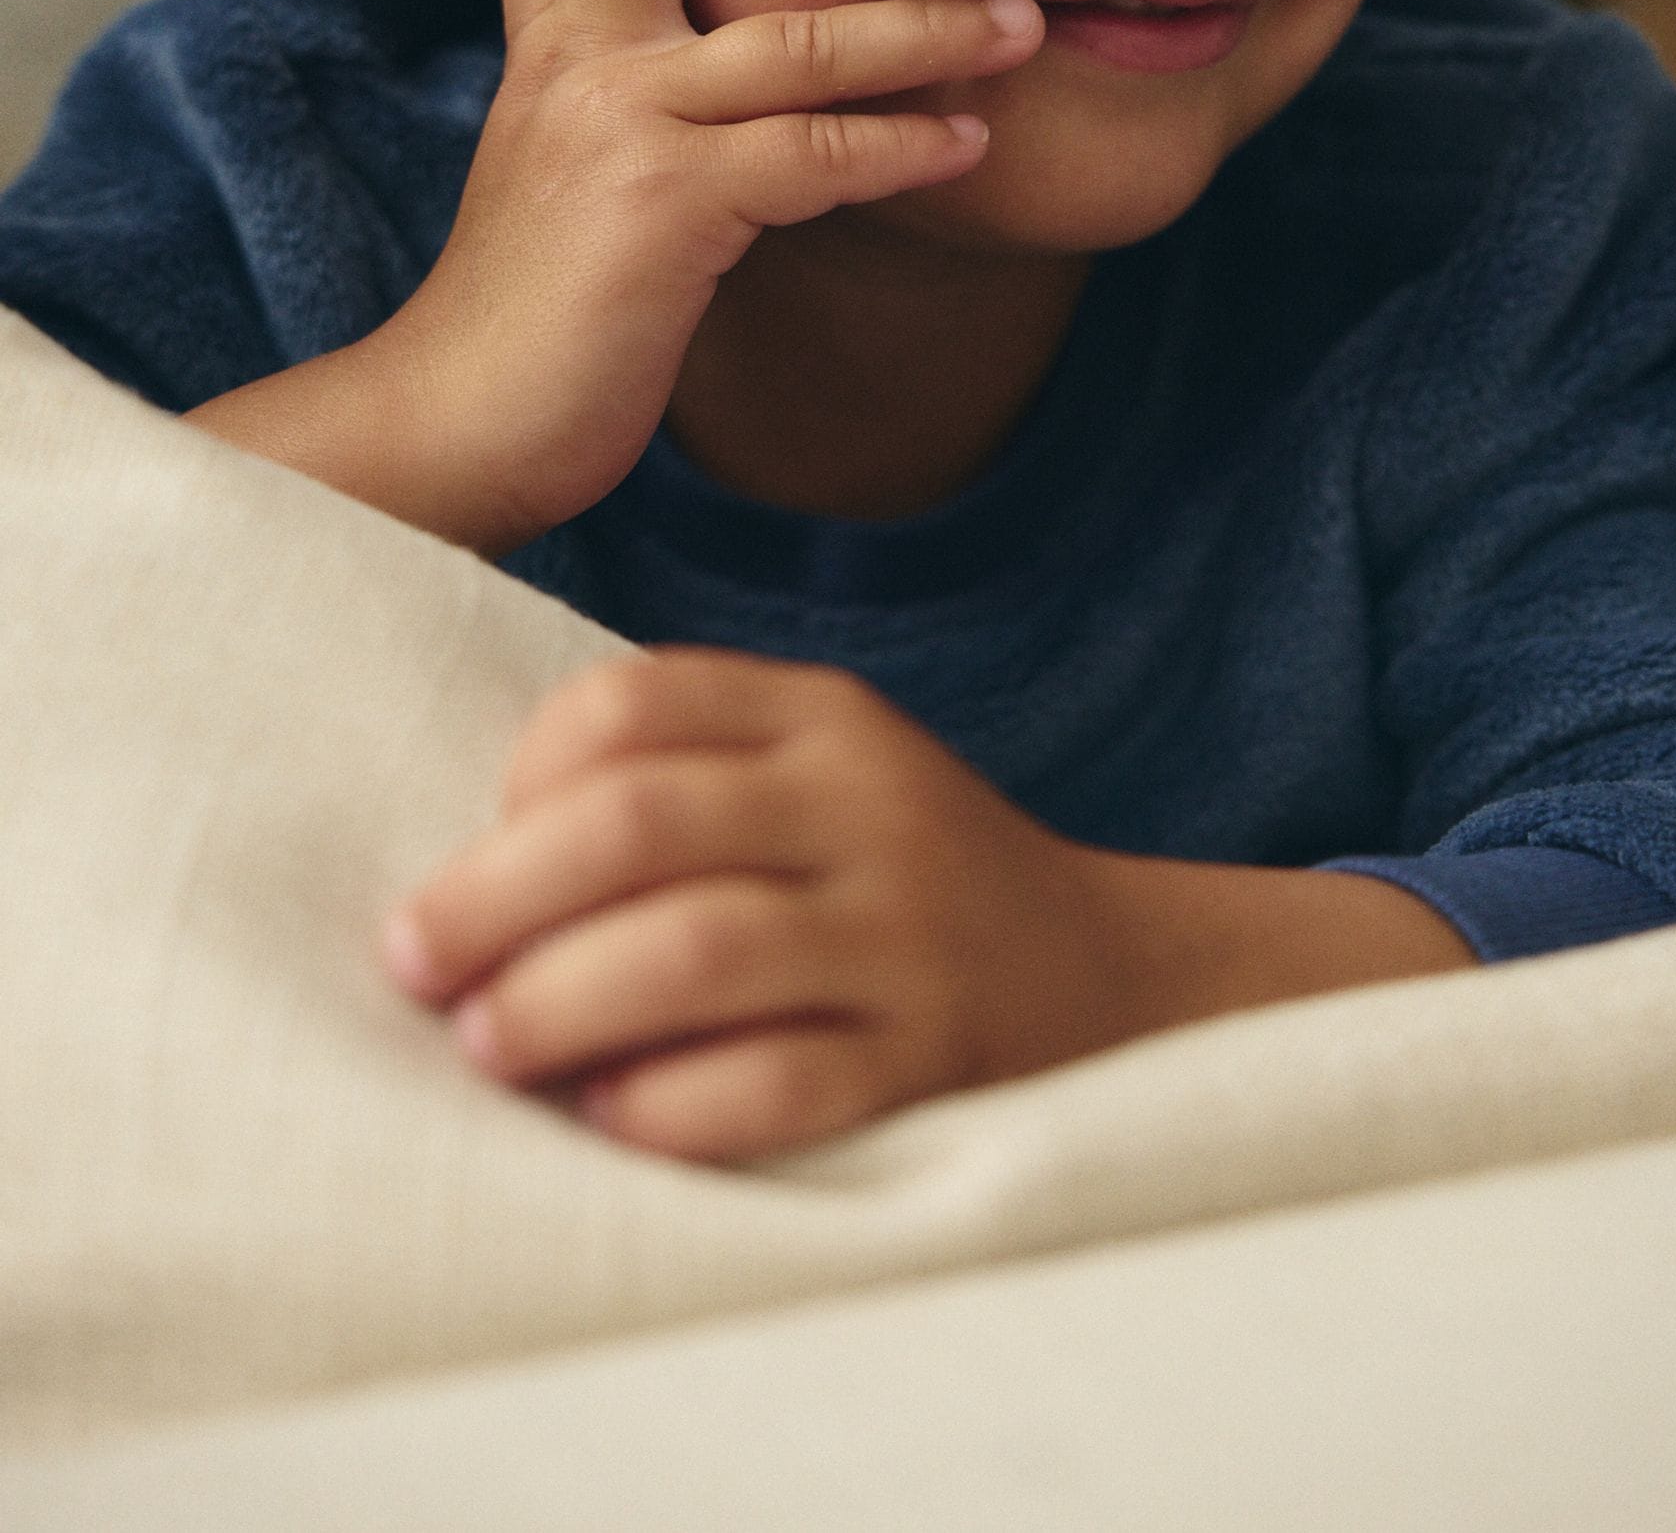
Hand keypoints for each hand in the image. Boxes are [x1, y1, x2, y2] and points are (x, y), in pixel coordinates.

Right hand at [254, 0, 1041, 550]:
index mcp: (560, 39)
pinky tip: (968, 144)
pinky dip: (898, 147)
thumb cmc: (533, 294)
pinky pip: (809, 160)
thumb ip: (562, 24)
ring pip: (789, 43)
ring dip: (918, 25)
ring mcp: (619, 127)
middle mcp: (580, 58)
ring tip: (1021, 18)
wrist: (454, 420)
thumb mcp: (547, 141)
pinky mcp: (661, 210)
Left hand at [382, 646, 1171, 1163]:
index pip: (631, 704)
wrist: (1112, 976)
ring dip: (560, 1002)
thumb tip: (465, 866)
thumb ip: (678, 778)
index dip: (517, 778)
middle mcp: (867, 800)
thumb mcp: (816, 776)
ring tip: (484, 1048)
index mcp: (820, 715)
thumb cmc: (897, 880)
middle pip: (640, 823)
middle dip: (494, 899)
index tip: (466, 859)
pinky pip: (781, 1082)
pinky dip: (673, 1104)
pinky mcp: (934, 1056)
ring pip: (699, 949)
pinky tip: (609, 1121)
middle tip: (413, 966)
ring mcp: (908, 929)